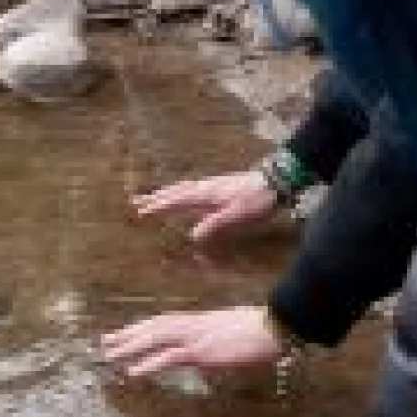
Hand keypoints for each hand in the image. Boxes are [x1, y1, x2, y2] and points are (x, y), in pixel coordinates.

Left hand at [102, 304, 279, 379]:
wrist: (275, 327)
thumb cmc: (262, 330)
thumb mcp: (233, 334)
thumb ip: (216, 341)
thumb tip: (208, 352)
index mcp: (200, 321)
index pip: (164, 322)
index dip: (143, 327)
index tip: (126, 332)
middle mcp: (193, 325)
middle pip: (153, 328)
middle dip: (128, 335)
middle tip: (104, 342)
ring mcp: (196, 337)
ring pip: (155, 339)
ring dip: (130, 348)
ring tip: (109, 355)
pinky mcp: (202, 352)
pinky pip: (170, 358)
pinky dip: (149, 364)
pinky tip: (132, 372)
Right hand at [131, 169, 277, 244]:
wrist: (279, 180)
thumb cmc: (258, 200)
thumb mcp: (237, 216)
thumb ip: (215, 225)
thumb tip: (192, 236)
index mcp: (206, 196)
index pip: (177, 202)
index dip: (159, 208)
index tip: (141, 212)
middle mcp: (206, 188)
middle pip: (176, 193)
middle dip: (157, 199)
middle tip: (137, 202)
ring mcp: (214, 185)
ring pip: (185, 189)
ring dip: (168, 194)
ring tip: (155, 197)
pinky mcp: (223, 186)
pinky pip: (195, 189)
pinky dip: (183, 192)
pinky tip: (188, 195)